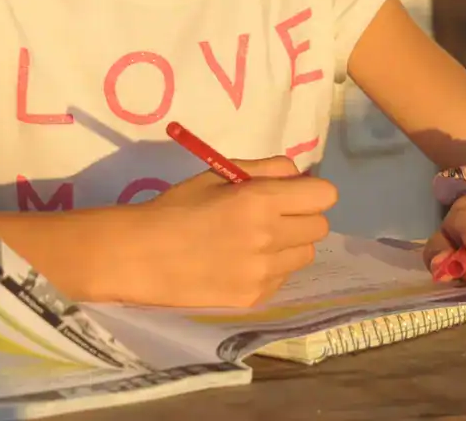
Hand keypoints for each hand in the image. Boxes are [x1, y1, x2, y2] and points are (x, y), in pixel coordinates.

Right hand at [128, 156, 336, 306]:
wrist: (141, 255)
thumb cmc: (176, 207)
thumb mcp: (217, 174)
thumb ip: (264, 169)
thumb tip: (298, 175)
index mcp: (261, 200)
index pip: (324, 196)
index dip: (311, 192)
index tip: (293, 195)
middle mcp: (269, 237)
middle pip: (319, 227)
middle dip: (302, 218)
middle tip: (274, 217)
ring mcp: (263, 272)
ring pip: (305, 255)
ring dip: (290, 246)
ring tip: (257, 242)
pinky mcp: (254, 297)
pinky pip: (282, 278)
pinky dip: (272, 269)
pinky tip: (242, 263)